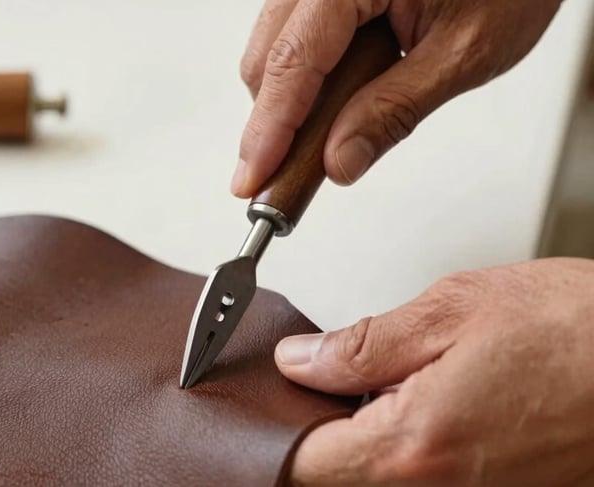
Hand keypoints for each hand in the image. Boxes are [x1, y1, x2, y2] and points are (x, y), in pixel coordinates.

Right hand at [233, 0, 561, 195]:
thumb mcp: (464, 52)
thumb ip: (395, 109)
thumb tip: (341, 160)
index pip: (294, 61)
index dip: (269, 129)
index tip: (254, 179)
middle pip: (267, 59)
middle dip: (273, 124)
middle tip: (290, 176)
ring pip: (272, 52)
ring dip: (288, 104)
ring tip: (327, 138)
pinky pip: (293, 40)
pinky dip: (304, 82)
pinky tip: (332, 103)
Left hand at [274, 258, 593, 485]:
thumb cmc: (578, 331)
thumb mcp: (452, 310)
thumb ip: (362, 344)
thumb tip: (300, 361)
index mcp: (414, 445)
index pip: (301, 462)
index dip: (274, 427)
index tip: (271, 395)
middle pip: (333, 474)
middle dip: (318, 425)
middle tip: (325, 372)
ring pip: (376, 475)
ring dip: (362, 431)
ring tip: (386, 377)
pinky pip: (421, 473)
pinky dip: (405, 438)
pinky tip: (423, 396)